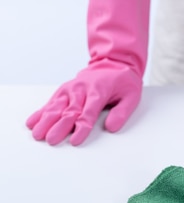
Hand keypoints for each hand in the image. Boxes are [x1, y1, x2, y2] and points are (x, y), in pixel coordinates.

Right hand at [26, 0, 149, 145]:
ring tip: (37, 133)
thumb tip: (111, 127)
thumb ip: (122, 112)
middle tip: (51, 140)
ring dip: (45, 121)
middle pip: (68, 112)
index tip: (75, 140)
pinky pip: (51, 102)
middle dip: (58, 127)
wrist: (113, 62)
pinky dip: (41, 112)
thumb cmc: (122, 81)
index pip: (88, 113)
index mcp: (98, 91)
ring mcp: (70, 90)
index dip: (81, 128)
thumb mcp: (131, 96)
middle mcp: (81, 90)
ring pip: (56, 107)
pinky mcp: (64, 91)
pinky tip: (32, 122)